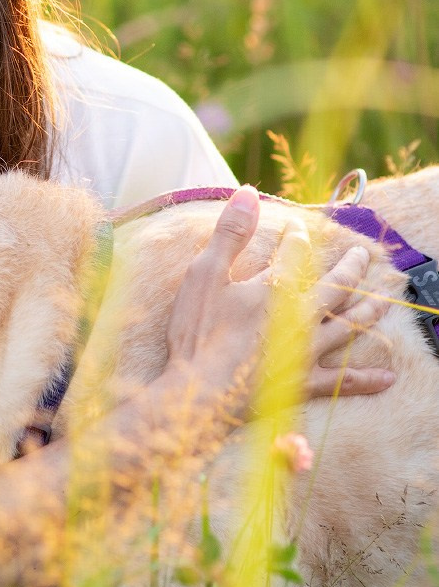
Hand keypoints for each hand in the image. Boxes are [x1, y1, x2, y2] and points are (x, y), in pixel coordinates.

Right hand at [164, 186, 395, 410]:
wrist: (198, 393)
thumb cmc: (197, 333)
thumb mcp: (205, 274)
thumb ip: (230, 233)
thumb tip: (249, 193)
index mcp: (276, 289)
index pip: (294, 253)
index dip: (296, 238)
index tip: (298, 229)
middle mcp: (301, 318)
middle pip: (336, 287)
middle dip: (350, 267)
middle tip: (362, 253)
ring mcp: (307, 352)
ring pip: (348, 327)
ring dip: (369, 310)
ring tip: (385, 299)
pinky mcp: (304, 383)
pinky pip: (343, 381)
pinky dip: (366, 378)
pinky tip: (388, 376)